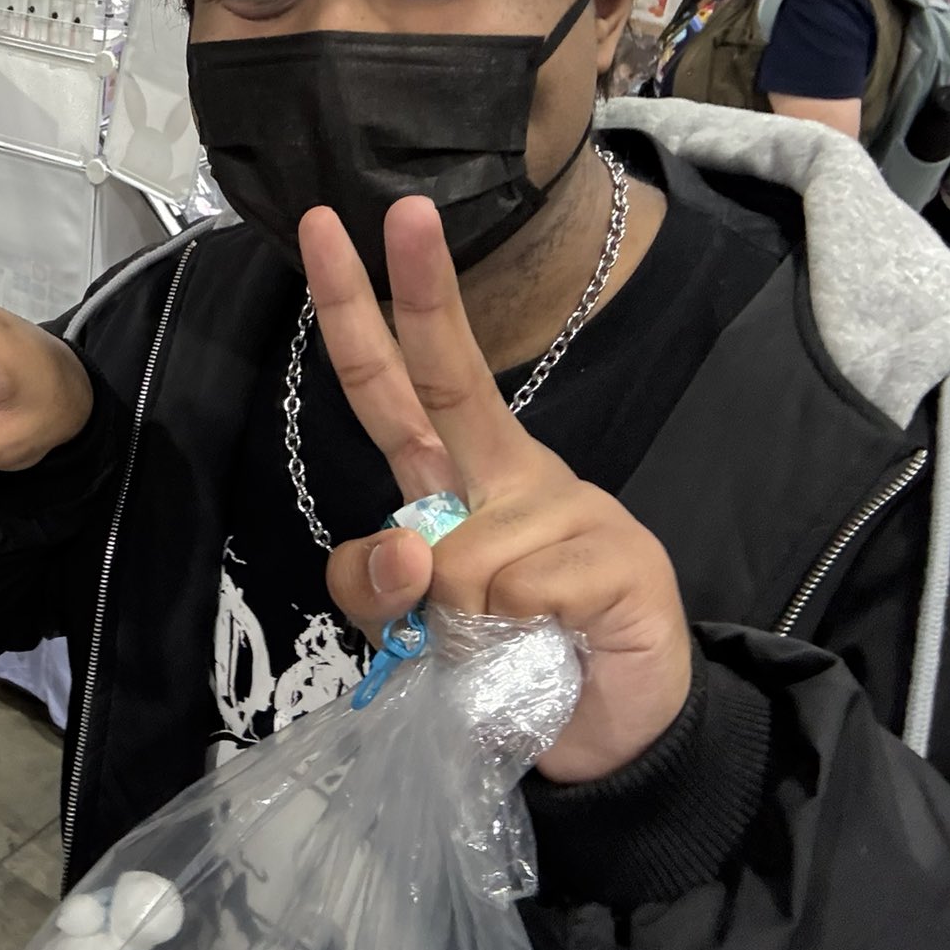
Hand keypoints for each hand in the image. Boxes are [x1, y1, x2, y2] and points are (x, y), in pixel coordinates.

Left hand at [303, 199, 692, 783]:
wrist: (603, 740)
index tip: (323, 229)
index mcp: (455, 478)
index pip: (393, 386)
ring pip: (464, 550)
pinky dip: (519, 635)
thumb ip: (372, 587)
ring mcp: (573, 506)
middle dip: (422, 288)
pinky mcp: (625, 556)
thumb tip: (407, 545)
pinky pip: (523, 589)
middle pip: (451, 376)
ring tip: (512, 644)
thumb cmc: (501, 668)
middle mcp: (511, 473)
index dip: (357, 313)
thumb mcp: (404, 629)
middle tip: (402, 209)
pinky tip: (561, 639)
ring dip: (465, 620)